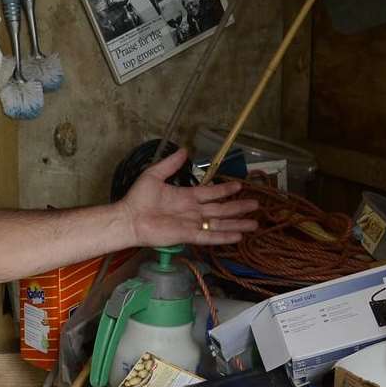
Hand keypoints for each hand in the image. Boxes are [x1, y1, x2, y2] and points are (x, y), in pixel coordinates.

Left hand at [119, 148, 258, 246]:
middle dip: (238, 207)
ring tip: (254, 224)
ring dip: (237, 223)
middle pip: (221, 209)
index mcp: (186, 196)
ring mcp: (192, 224)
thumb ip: (170, 164)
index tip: (239, 186)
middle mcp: (193, 211)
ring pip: (220, 223)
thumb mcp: (154, 175)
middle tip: (256, 205)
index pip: (211, 193)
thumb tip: (184, 150)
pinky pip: (209, 236)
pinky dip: (224, 236)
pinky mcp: (187, 235)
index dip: (225, 190)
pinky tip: (238, 236)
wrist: (129, 218)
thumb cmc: (138, 198)